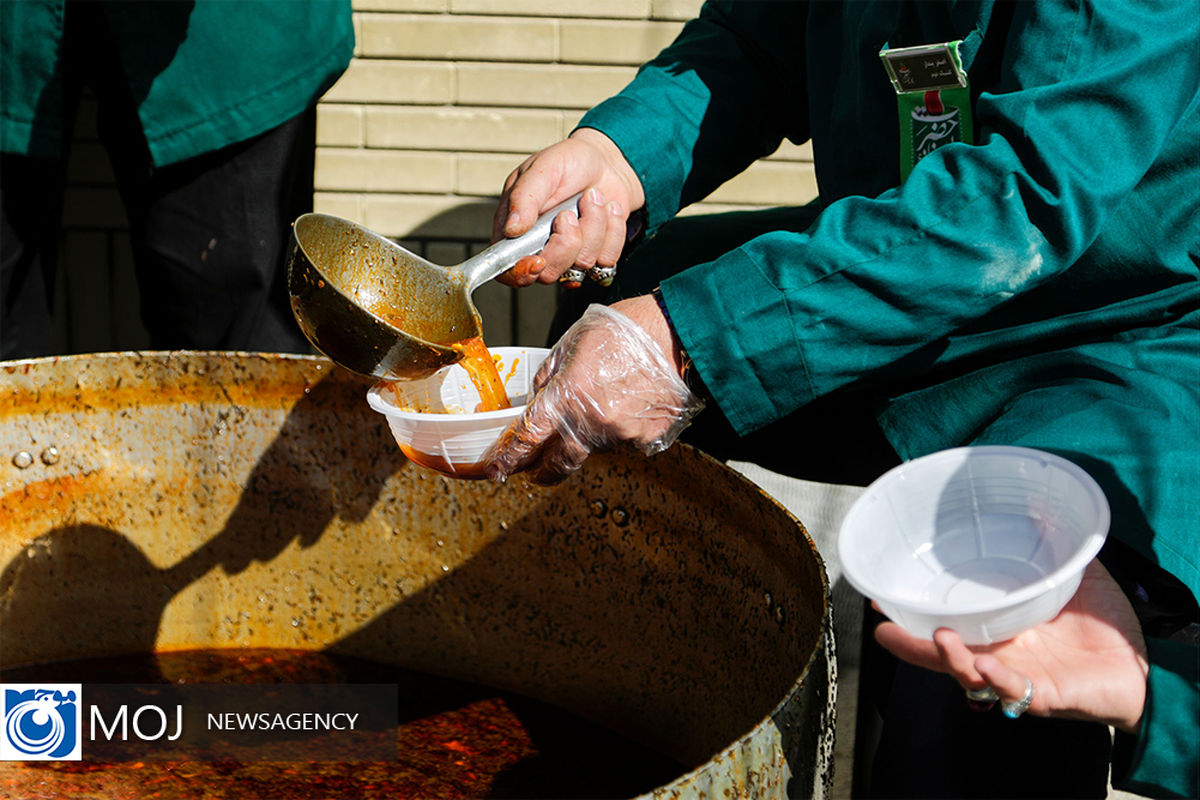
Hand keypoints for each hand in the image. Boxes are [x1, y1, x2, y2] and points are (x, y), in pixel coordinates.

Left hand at [482, 295, 702, 484]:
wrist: (677, 332)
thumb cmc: (626, 329)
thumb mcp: (571, 343)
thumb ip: (549, 377)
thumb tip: (537, 401)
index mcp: (568, 395)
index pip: (528, 438)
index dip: (507, 458)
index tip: (496, 469)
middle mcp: (593, 422)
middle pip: (557, 464)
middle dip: (540, 471)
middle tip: (533, 469)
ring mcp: (622, 435)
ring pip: (591, 450)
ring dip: (584, 439)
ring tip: (598, 406)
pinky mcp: (646, 440)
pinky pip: (621, 444)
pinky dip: (615, 431)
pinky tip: (624, 406)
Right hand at [493, 128, 644, 286]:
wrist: (606, 162)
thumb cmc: (569, 161)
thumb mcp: (542, 170)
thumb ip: (524, 198)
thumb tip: (511, 230)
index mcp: (516, 230)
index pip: (508, 270)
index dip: (521, 273)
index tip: (538, 260)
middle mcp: (541, 248)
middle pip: (548, 274)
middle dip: (566, 244)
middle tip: (568, 213)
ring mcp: (571, 255)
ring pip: (582, 265)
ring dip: (594, 227)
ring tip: (592, 198)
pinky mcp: (597, 255)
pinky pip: (608, 261)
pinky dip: (613, 231)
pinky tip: (608, 210)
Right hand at [875, 560, 1149, 732]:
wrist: (1144, 666)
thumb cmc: (1107, 627)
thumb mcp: (1077, 576)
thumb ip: (1056, 545)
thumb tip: (1037, 502)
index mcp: (1000, 629)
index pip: (950, 621)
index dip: (918, 613)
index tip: (886, 596)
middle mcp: (1001, 654)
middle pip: (945, 652)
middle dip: (912, 642)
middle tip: (885, 623)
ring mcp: (1018, 677)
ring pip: (969, 674)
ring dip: (949, 659)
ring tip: (939, 637)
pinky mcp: (1043, 696)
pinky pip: (1011, 691)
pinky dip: (994, 680)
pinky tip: (983, 666)